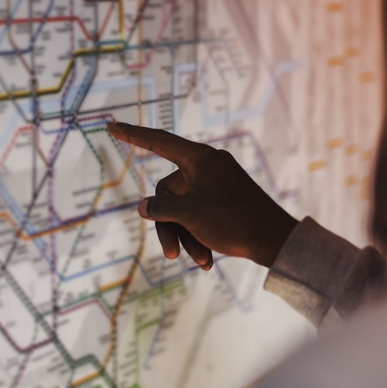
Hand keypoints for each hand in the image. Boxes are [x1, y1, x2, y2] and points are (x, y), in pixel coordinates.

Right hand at [107, 122, 297, 268]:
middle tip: (170, 254)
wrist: (275, 240)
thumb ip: (160, 207)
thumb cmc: (233, 221)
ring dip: (186, 237)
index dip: (132, 134)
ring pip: (183, 209)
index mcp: (199, 159)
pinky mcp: (224, 200)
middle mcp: (206, 166)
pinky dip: (199, 236)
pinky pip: (199, 214)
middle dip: (169, 226)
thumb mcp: (189, 214)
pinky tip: (207, 260)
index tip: (111, 125)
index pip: (157, 141)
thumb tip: (144, 207)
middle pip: (168, 193)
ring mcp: (216, 183)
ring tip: (199, 262)